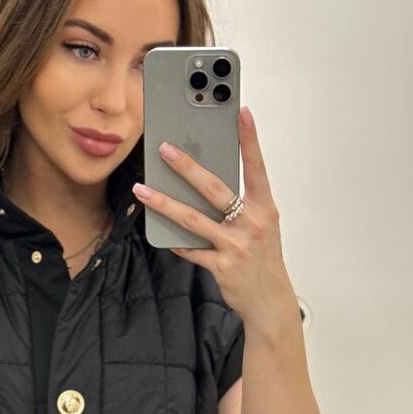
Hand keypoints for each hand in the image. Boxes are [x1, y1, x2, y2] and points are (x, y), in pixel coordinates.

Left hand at [132, 106, 300, 338]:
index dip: (250, 140)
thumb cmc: (263, 258)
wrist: (270, 300)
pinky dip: (177, 242)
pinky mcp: (222, 266)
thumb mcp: (261, 226)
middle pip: (215, 189)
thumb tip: (205, 182)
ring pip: (193, 219)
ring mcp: (236, 246)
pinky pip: (191, 250)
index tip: (242, 113)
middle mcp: (253, 224)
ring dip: (164, 203)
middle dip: (188, 167)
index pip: (256, 167)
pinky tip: (162, 234)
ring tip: (142, 190)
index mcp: (265, 208)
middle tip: (165, 149)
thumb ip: (240, 204)